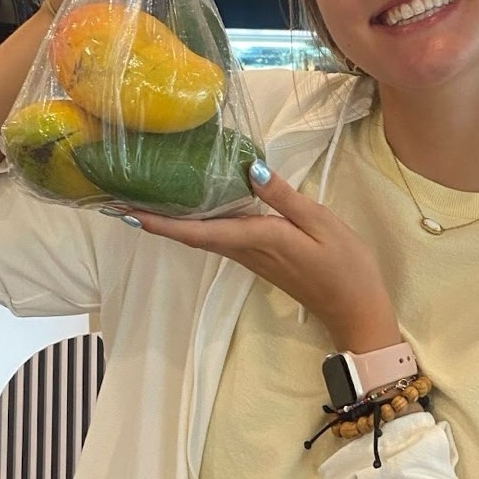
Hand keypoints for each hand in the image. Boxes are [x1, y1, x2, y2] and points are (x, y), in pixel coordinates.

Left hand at [104, 164, 401, 353]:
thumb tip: (250, 169)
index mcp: (256, 239)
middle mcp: (246, 251)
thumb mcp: (321, 223)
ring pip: (203, 237)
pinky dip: (199, 224)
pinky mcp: (260, 259)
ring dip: (174, 221)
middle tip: (122, 197)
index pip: (198, 231)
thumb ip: (285, 198)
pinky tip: (195, 206)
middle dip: (157, 219)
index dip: (160, 222)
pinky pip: (220, 238)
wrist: (356, 309)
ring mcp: (251, 258)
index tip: (126, 212)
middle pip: (192, 234)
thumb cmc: (345, 266)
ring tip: (149, 197)